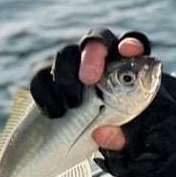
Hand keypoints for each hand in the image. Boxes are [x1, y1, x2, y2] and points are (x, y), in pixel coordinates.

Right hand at [29, 28, 151, 150]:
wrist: (93, 138)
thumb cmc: (124, 131)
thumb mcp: (134, 139)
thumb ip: (126, 136)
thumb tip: (102, 133)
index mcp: (129, 64)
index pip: (134, 42)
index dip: (132, 42)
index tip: (128, 51)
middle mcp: (101, 57)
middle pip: (96, 37)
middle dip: (92, 53)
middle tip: (89, 79)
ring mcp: (73, 65)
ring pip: (65, 53)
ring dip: (66, 76)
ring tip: (73, 104)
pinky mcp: (49, 78)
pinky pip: (41, 75)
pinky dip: (44, 91)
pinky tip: (54, 112)